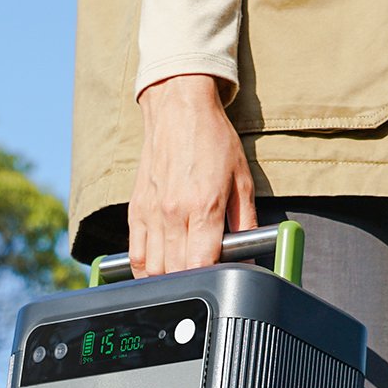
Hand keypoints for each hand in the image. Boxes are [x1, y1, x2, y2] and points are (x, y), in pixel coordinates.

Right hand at [130, 74, 256, 277]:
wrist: (179, 107)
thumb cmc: (213, 140)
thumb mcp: (242, 181)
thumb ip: (246, 223)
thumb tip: (252, 256)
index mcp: (204, 207)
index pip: (203, 263)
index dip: (213, 278)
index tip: (223, 277)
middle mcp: (174, 213)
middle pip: (177, 271)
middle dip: (194, 281)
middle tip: (207, 277)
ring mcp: (151, 213)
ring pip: (153, 269)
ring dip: (170, 279)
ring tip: (185, 277)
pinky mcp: (136, 210)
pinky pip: (135, 255)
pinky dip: (145, 271)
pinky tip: (159, 272)